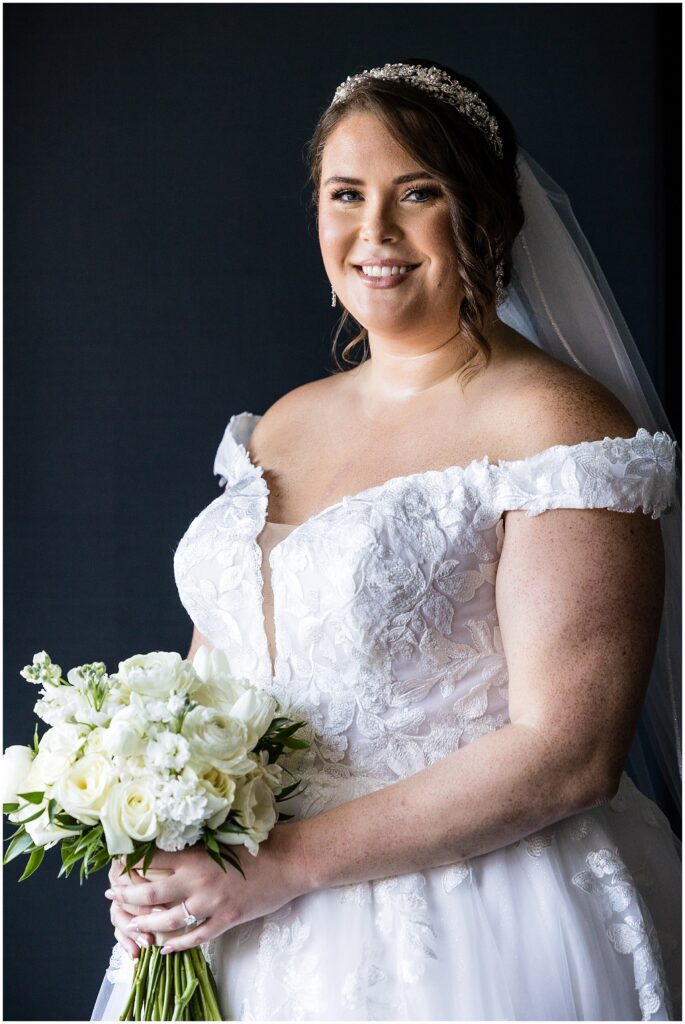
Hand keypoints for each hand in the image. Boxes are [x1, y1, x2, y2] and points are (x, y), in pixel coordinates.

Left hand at [105, 823, 309, 953]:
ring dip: (145, 924)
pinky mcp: (226, 920)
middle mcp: (198, 878)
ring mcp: (211, 902)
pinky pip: (195, 937)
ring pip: (167, 920)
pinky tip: (166, 948)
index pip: (152, 860)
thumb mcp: (223, 836)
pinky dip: (178, 945)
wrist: (290, 861)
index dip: (130, 865)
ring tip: (132, 925)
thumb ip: (197, 843)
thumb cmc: (259, 842)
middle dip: (126, 896)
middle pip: (150, 891)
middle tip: (112, 897)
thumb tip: (170, 843)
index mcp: (196, 853)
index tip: (116, 866)